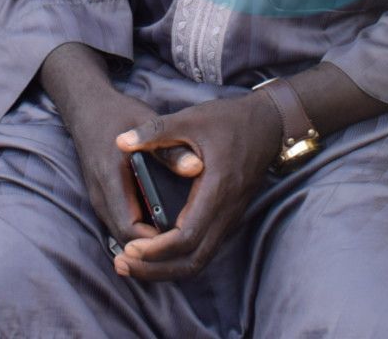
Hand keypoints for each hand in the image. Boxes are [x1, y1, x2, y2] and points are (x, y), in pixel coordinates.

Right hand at [58, 85, 200, 253]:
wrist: (87, 107)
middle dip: (154, 250)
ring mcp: (99, 199)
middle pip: (126, 240)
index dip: (155, 244)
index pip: (130, 229)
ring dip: (148, 243)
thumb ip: (169, 150)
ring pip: (123, 236)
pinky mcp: (103, 198)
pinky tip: (166, 226)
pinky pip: (122, 225)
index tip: (184, 241)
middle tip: (189, 247)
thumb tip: (197, 167)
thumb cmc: (118, 114)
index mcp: (110, 180)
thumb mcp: (146, 125)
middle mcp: (100, 196)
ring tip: (181, 242)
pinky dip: (142, 232)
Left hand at [113, 91, 281, 280]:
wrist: (268, 124)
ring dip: (166, 268)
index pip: (187, 236)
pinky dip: (177, 258)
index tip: (130, 248)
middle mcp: (226, 212)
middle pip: (193, 261)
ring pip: (199, 260)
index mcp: (217, 190)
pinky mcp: (227, 218)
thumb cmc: (230, 120)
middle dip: (156, 269)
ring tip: (132, 264)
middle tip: (123, 264)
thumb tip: (120, 141)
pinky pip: (202, 249)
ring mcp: (229, 218)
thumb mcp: (190, 119)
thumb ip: (155, 132)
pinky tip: (154, 252)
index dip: (157, 249)